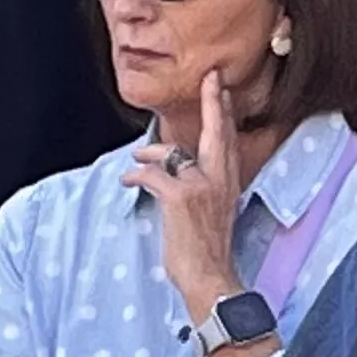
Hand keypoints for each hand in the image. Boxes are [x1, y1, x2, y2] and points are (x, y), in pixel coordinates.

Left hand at [123, 68, 247, 308]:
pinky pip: (153, 174)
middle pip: (216, 132)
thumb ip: (207, 189)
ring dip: (150, 152)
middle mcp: (220, 180)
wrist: (210, 276)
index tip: (221, 89)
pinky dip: (136, 175)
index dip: (224, 113)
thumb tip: (184, 174)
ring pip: (174, 152)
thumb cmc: (207, 251)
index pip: (228, 140)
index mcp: (229, 184)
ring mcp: (201, 186)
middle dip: (212, 103)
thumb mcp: (215, 213)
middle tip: (209, 80)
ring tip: (136, 157)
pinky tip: (127, 180)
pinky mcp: (180, 197)